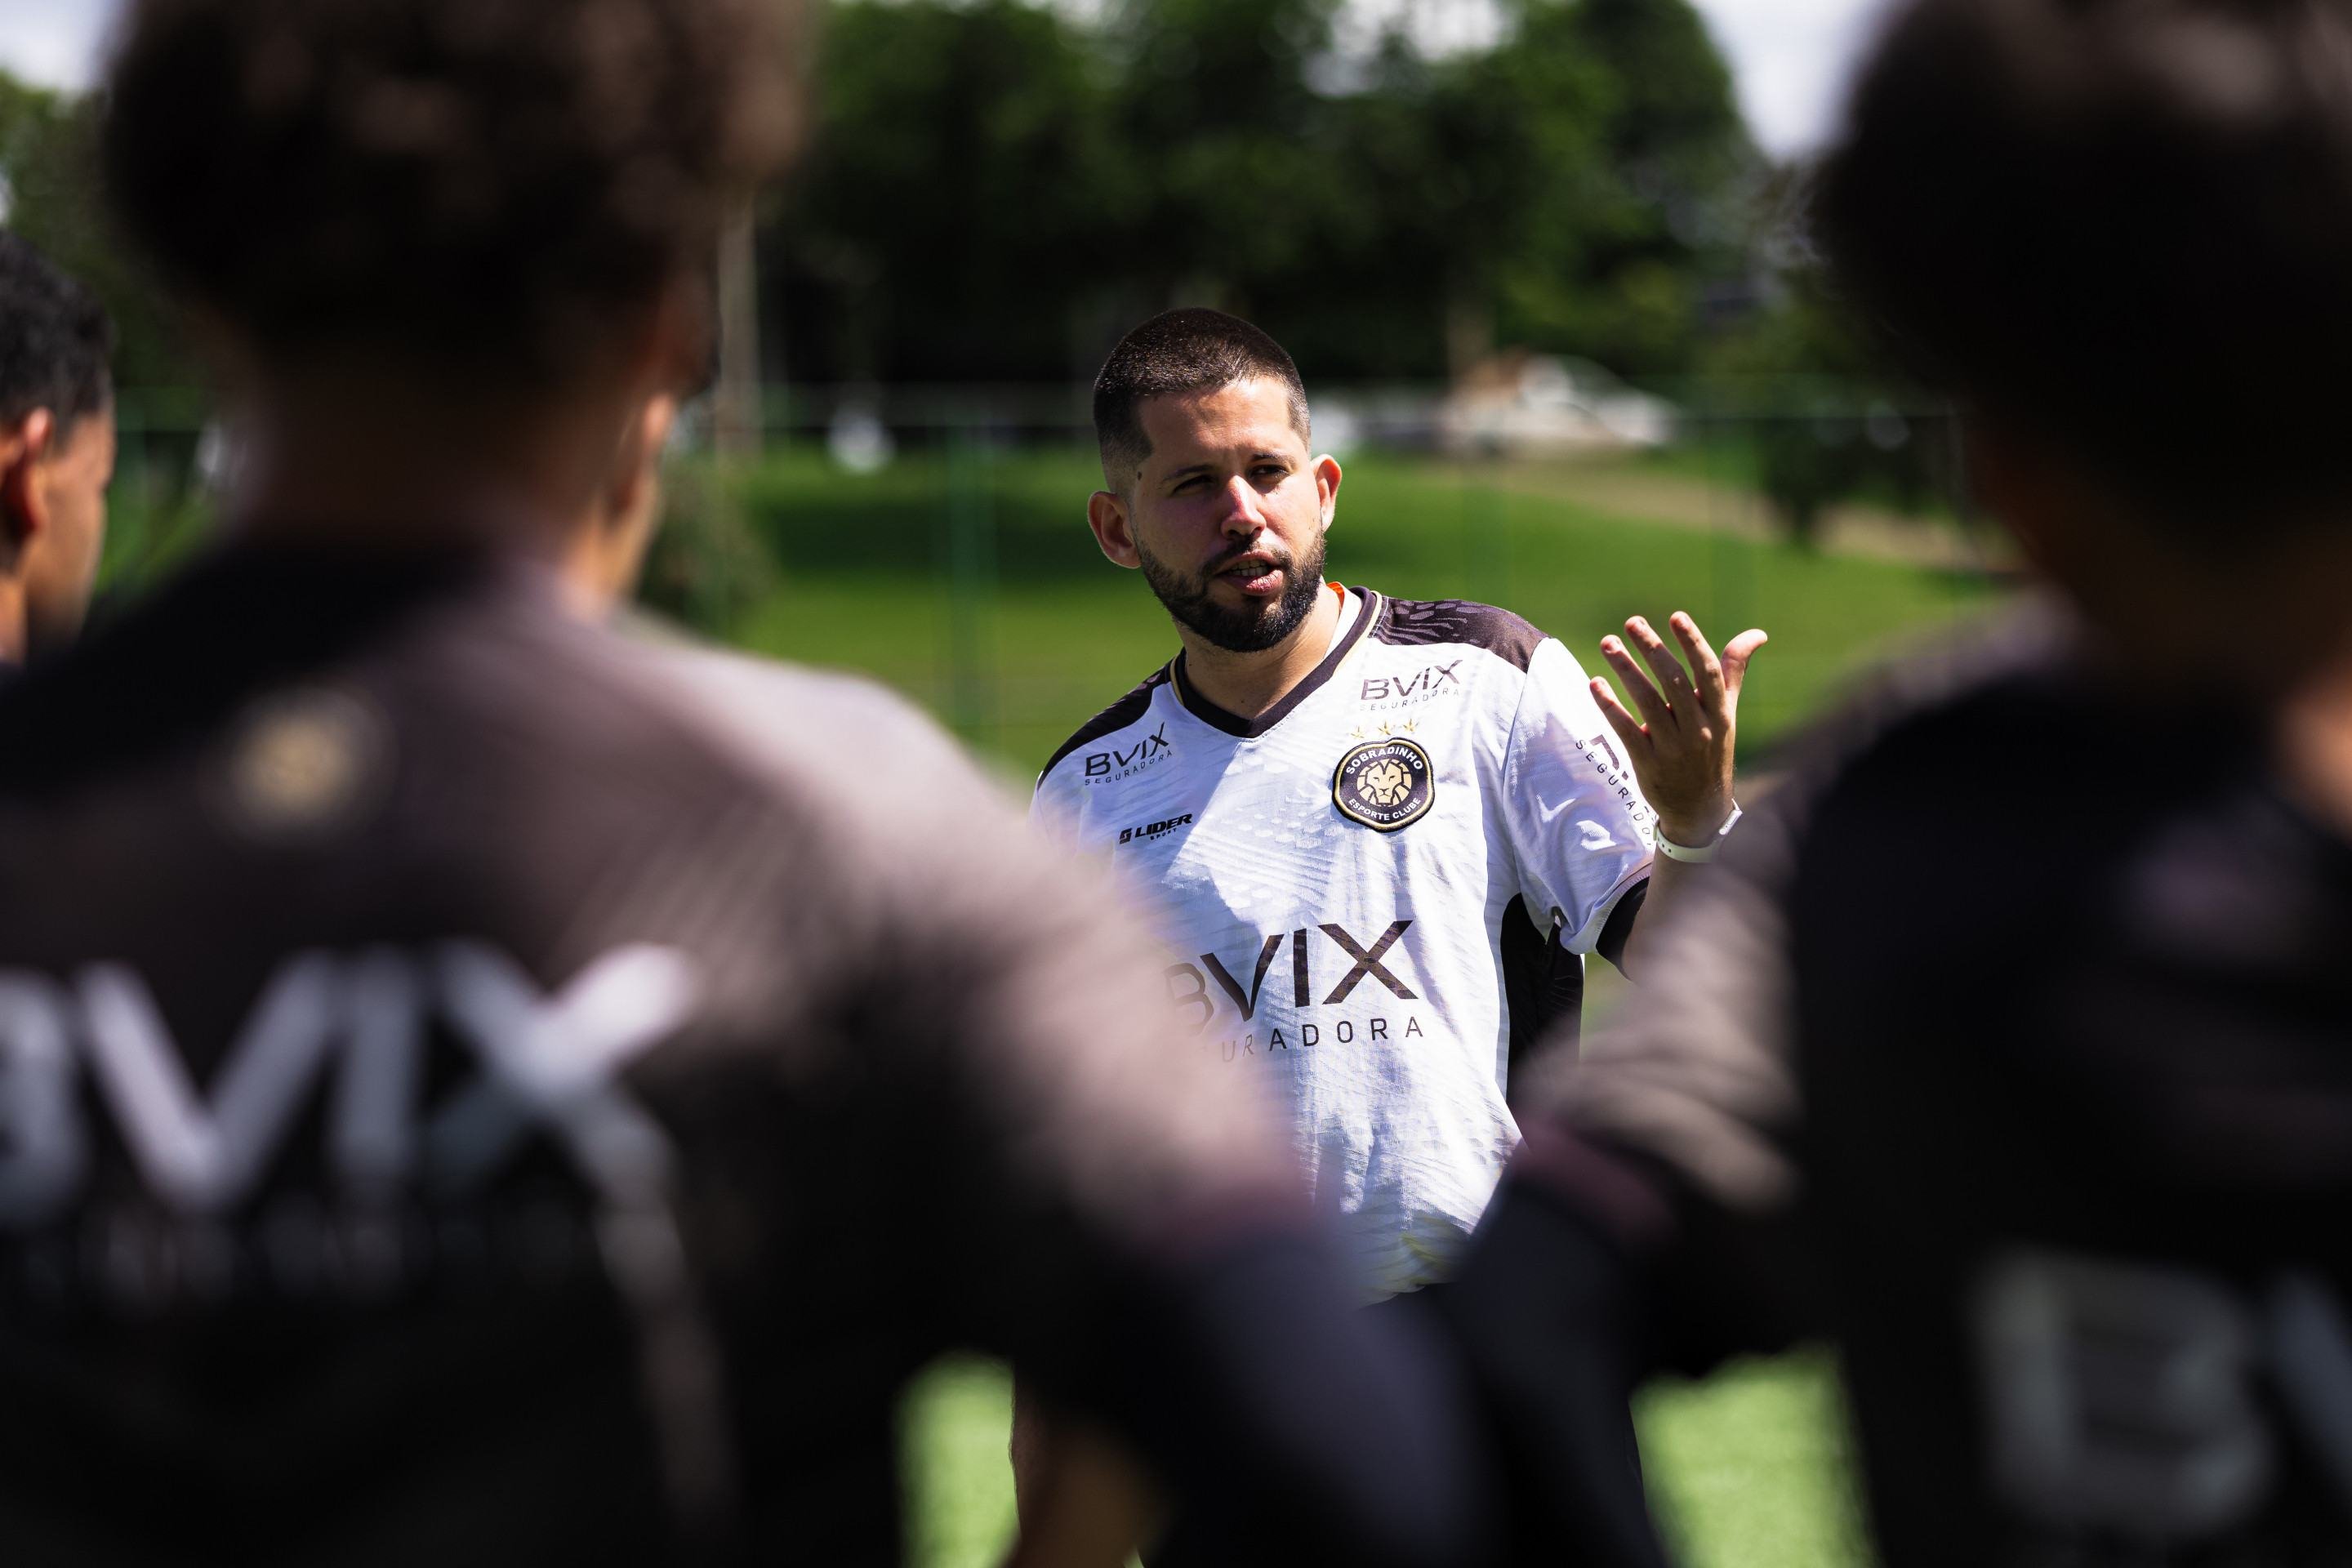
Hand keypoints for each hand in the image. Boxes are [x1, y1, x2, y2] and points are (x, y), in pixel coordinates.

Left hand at [1591, 612, 1766, 846]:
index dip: (1693, 643)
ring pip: (1648, 702)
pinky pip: (1627, 730)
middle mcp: (1699, 729)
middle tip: (1632, 622)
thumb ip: (1732, 670)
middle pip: (1674, 682)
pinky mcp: (1648, 763)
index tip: (1676, 617)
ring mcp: (1673, 748)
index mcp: (1719, 712)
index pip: (1708, 672)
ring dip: (1626, 670)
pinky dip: (1610, 706)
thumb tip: (1757, 633)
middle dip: (1653, 649)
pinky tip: (1596, 683)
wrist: (1700, 809)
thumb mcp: (1726, 712)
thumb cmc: (1713, 749)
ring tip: (1608, 643)